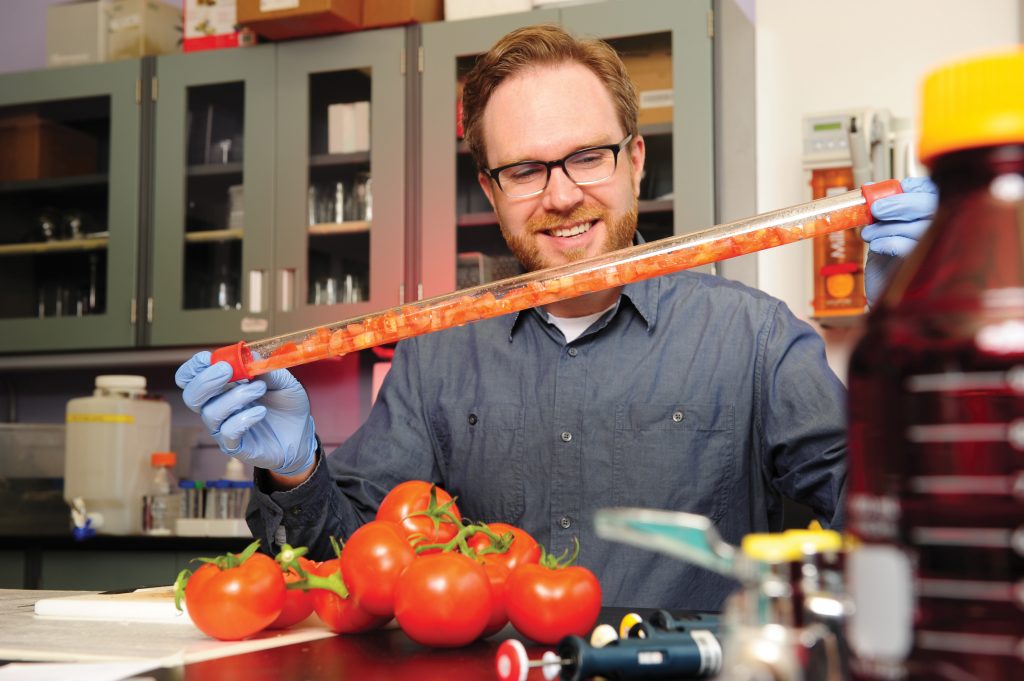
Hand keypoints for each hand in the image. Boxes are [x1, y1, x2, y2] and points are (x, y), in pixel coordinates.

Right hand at [175, 351, 316, 475]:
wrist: (302, 434)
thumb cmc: (286, 405)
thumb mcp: (282, 381)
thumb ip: (265, 368)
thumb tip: (250, 354)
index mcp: (221, 388)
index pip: (190, 378)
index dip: (193, 367)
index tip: (207, 357)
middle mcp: (217, 407)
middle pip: (191, 396)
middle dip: (205, 381)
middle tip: (228, 370)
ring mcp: (223, 428)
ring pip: (210, 413)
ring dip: (235, 396)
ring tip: (260, 388)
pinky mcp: (234, 446)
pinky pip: (227, 432)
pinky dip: (243, 419)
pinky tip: (261, 412)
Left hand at [862, 176, 937, 303]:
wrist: (882, 291)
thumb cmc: (886, 260)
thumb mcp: (884, 230)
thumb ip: (884, 210)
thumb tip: (871, 189)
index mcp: (936, 219)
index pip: (937, 194)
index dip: (920, 186)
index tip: (902, 186)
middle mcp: (944, 232)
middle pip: (930, 207)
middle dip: (900, 203)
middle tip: (877, 209)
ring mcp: (937, 249)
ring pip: (915, 227)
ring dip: (885, 227)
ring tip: (868, 234)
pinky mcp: (924, 267)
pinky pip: (906, 246)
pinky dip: (887, 242)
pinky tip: (876, 246)